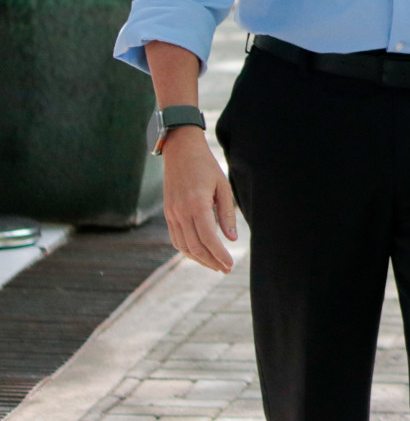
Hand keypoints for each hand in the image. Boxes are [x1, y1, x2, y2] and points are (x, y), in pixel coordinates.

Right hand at [161, 128, 236, 273]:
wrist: (180, 151)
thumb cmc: (206, 166)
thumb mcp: (223, 186)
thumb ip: (226, 213)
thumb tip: (231, 239)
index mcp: (196, 204)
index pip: (208, 239)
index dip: (219, 255)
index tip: (229, 265)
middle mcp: (180, 212)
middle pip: (195, 246)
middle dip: (211, 261)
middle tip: (225, 269)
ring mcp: (171, 214)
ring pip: (183, 246)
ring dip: (199, 259)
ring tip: (214, 264)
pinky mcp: (168, 213)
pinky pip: (175, 238)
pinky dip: (187, 249)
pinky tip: (199, 253)